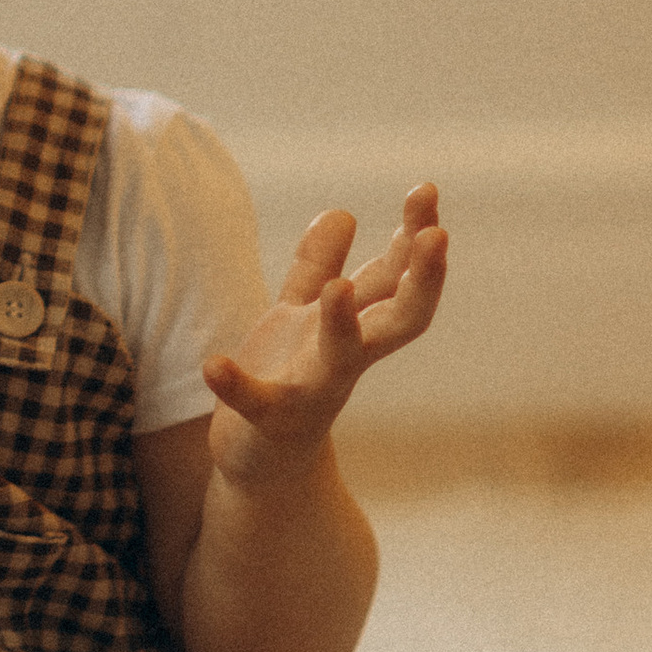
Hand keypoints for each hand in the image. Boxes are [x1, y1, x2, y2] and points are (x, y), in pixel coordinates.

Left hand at [202, 184, 447, 462]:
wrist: (261, 460)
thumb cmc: (289, 377)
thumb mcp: (301, 313)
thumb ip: (318, 265)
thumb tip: (343, 212)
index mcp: (355, 326)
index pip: (397, 277)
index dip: (415, 236)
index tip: (427, 191)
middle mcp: (347, 358)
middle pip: (400, 318)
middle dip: (422, 278)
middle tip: (437, 234)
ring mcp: (313, 390)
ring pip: (342, 359)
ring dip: (341, 325)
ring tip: (335, 290)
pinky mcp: (270, 421)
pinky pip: (257, 404)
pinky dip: (237, 385)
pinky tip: (214, 365)